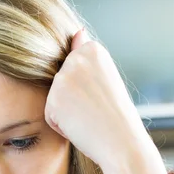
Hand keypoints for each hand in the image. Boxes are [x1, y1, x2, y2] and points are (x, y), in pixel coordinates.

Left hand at [44, 29, 150, 167]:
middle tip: (96, 109)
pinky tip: (81, 127)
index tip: (102, 96)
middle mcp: (77, 58)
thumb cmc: (116, 115)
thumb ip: (86, 56)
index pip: (71, 69)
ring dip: (67, 114)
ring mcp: (64, 78)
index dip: (86, 90)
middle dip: (73, 101)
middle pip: (60, 84)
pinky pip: (50, 117)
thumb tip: (77, 31)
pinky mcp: (54, 99)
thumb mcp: (104, 77)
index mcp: (93, 49)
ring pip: (54, 100)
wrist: (123, 142)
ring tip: (89, 118)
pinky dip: (62, 127)